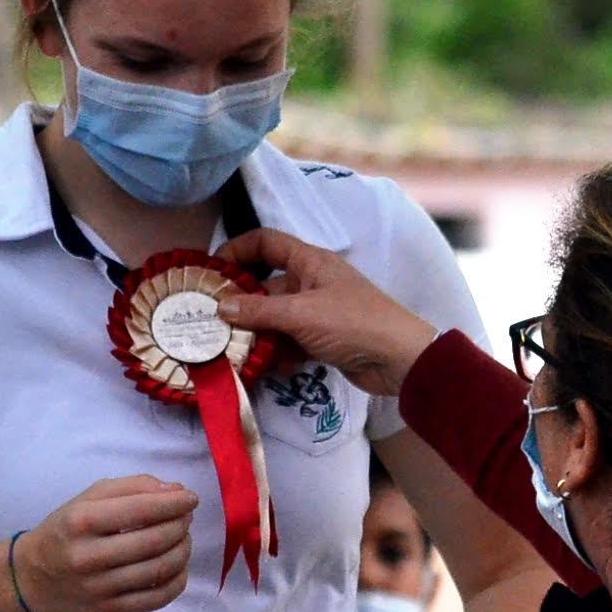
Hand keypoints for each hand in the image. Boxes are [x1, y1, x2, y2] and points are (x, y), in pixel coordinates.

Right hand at [15, 475, 198, 611]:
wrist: (32, 579)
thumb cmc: (65, 531)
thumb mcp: (88, 499)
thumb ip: (132, 488)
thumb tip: (175, 490)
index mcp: (81, 522)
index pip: (141, 510)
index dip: (174, 503)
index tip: (190, 498)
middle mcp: (88, 556)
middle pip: (154, 541)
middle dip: (180, 525)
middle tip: (186, 518)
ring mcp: (98, 589)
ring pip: (160, 570)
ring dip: (183, 550)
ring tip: (183, 538)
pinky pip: (157, 599)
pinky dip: (178, 581)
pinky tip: (178, 566)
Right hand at [217, 229, 437, 396]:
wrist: (400, 359)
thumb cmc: (353, 323)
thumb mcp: (300, 314)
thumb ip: (258, 311)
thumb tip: (220, 306)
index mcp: (310, 262)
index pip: (267, 243)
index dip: (238, 250)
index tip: (211, 270)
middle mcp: (312, 282)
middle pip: (266, 287)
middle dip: (241, 305)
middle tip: (212, 323)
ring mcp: (318, 312)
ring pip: (276, 319)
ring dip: (258, 334)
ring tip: (232, 351)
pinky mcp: (324, 339)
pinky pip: (291, 341)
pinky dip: (279, 352)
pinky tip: (266, 368)